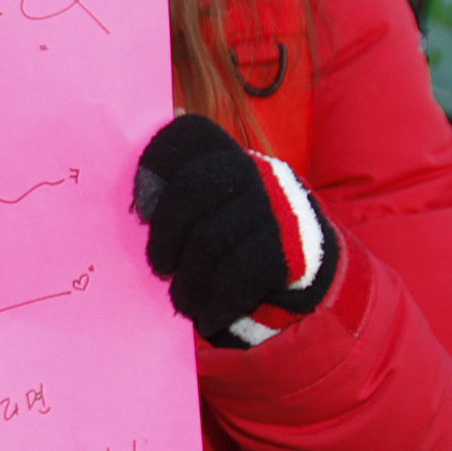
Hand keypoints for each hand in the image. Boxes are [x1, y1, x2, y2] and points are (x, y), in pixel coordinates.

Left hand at [132, 112, 336, 346]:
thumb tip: (141, 205)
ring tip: (183, 300)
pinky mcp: (292, 249)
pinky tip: (209, 316)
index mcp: (231, 155)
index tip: (141, 208)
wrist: (310, 269)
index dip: (157, 161)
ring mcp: (278, 207)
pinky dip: (217, 302)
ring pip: (212, 237)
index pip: (191, 133)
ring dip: (188, 280)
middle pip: (194, 185)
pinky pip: (238, 274)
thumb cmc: (241, 239)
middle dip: (166, 232)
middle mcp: (257, 172)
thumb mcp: (217, 205)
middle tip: (159, 266)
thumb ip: (184, 196)